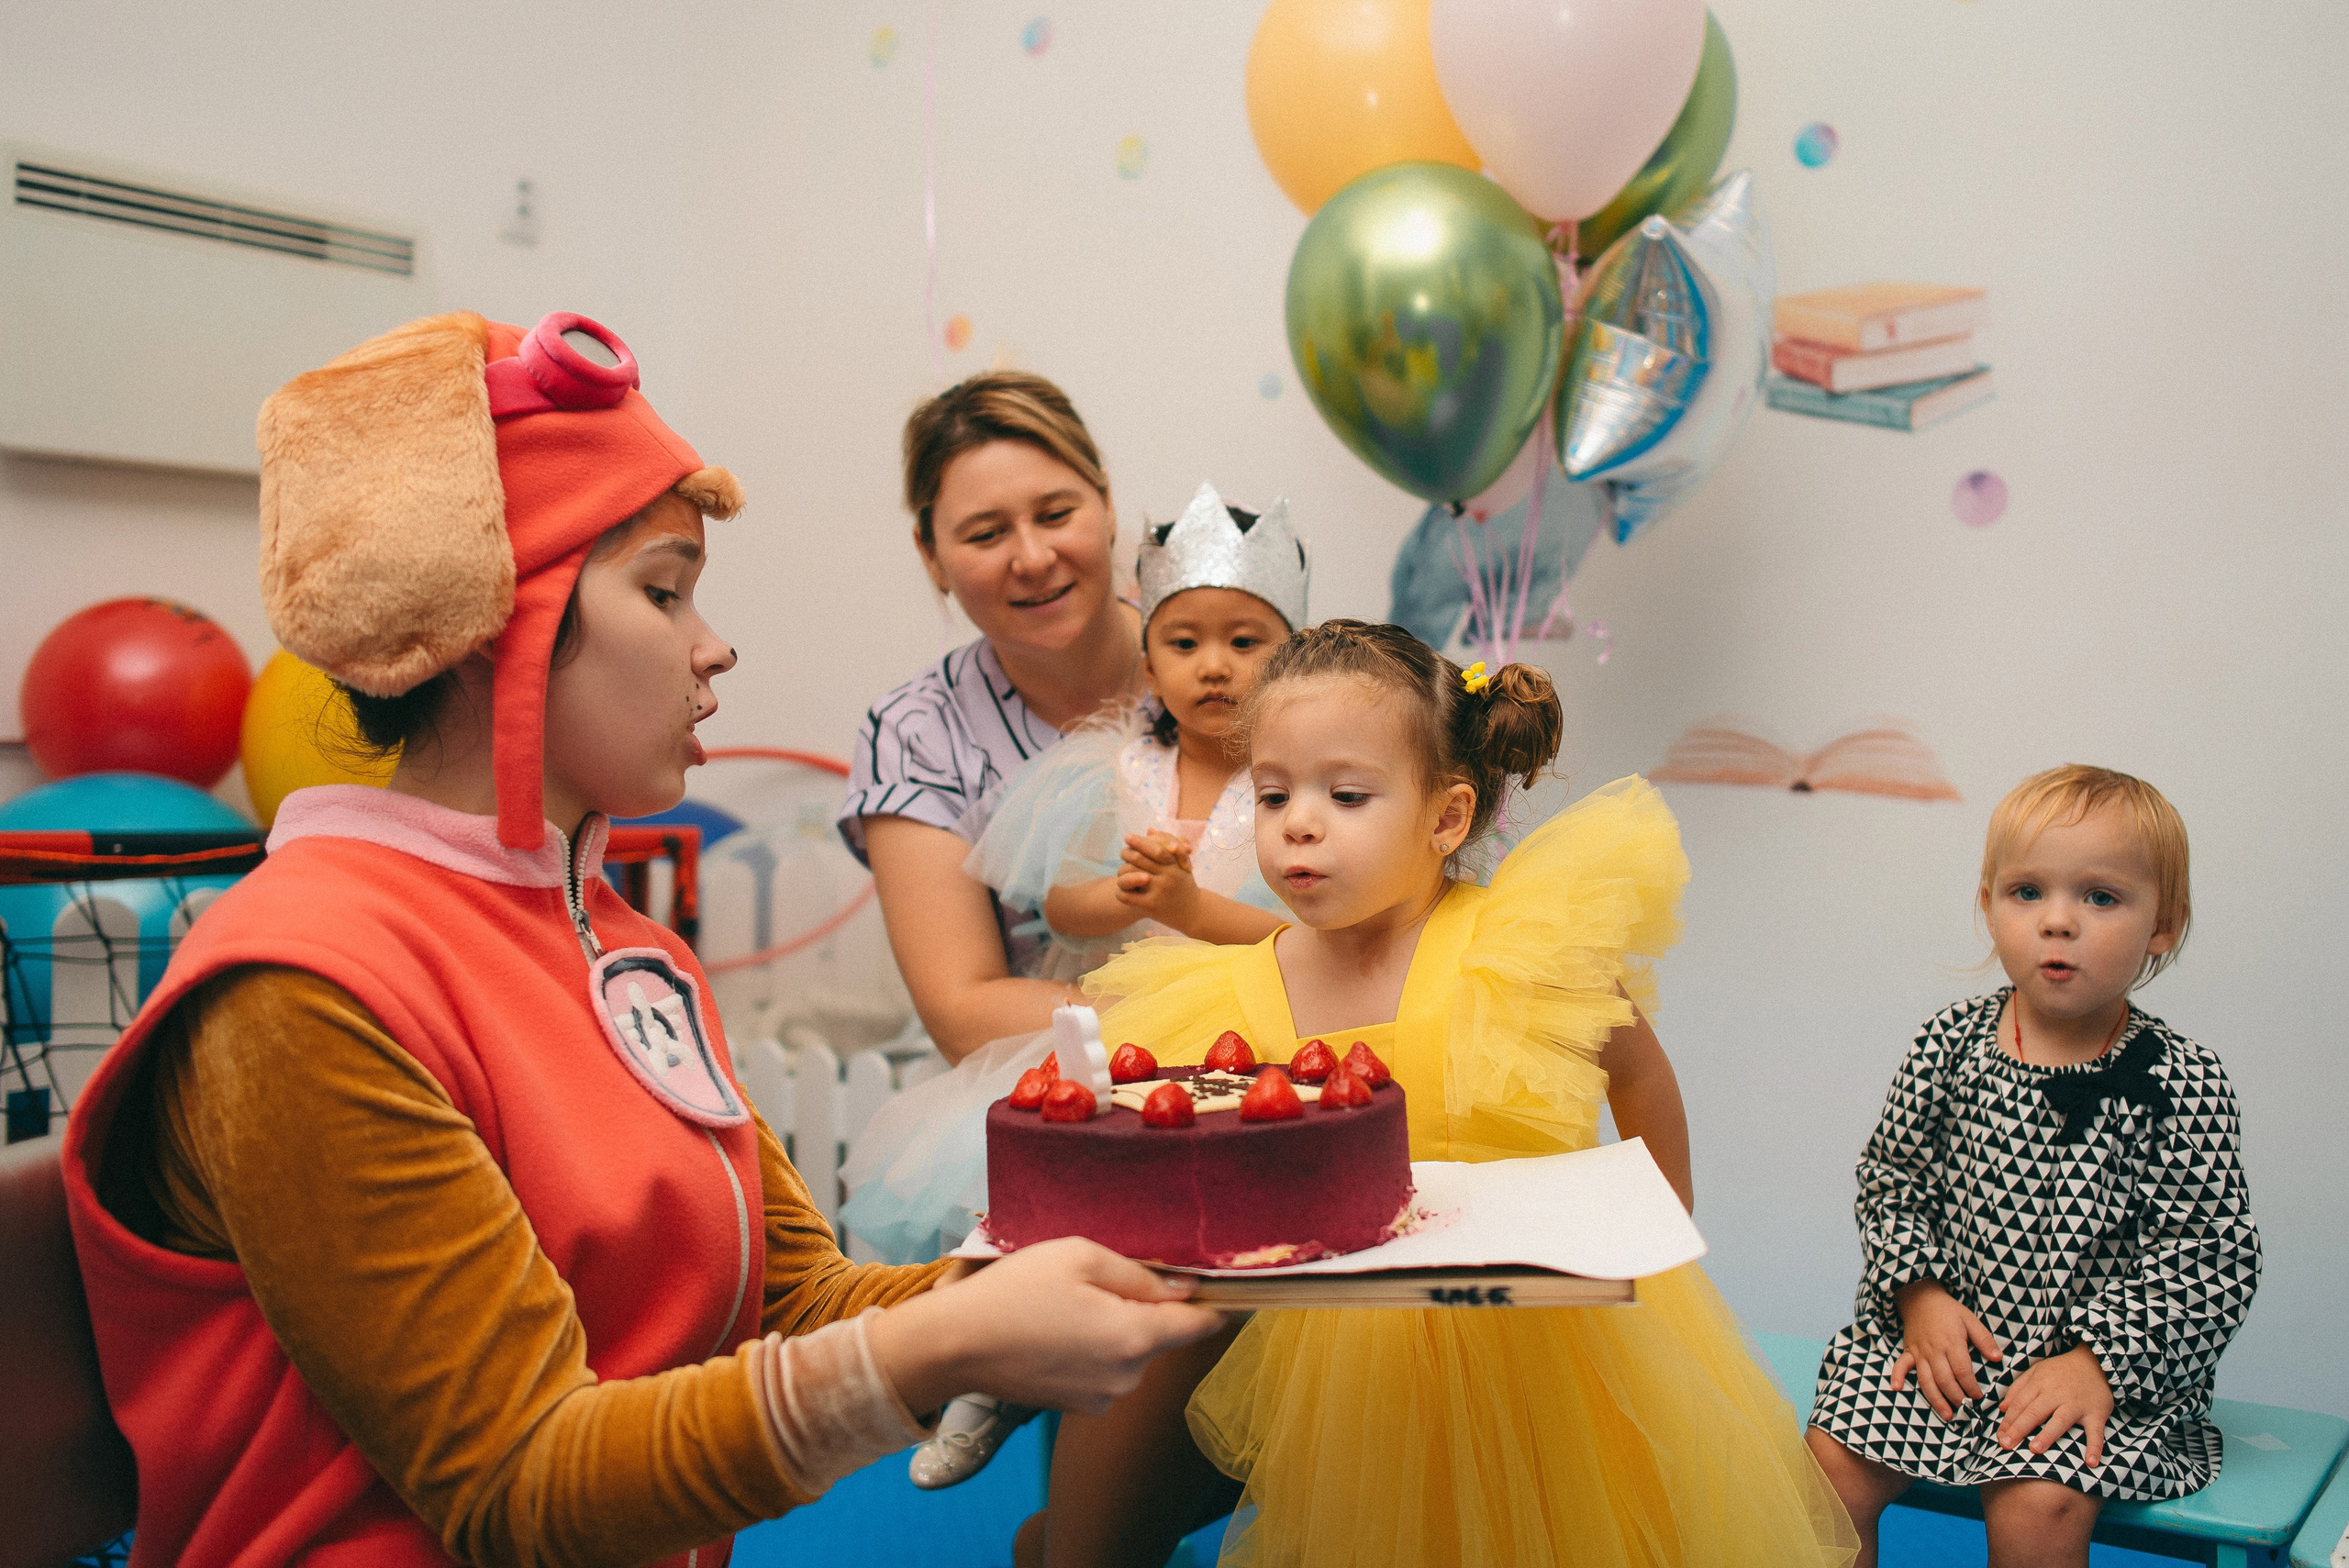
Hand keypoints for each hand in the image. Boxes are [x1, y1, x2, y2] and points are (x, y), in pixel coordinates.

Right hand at [867, 1237, 1223, 1416]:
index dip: (1217, 1304)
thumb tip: (1185, 1289)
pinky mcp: (1079, 1407)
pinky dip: (1094, 1350)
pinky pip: (1106, 1371)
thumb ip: (1141, 1275)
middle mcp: (1127, 1378)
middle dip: (1145, 1309)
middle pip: (1160, 1337)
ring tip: (1069, 1305)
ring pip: (1131, 1354)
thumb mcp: (1080, 1257)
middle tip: (1099, 1280)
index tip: (1228, 1288)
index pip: (1199, 1325)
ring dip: (1117, 1330)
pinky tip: (1058, 1331)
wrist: (956, 1345)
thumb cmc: (1016, 1291)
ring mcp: (1102, 1398)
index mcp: (1134, 1338)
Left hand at [1115, 831, 1199, 925]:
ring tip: (1122, 871)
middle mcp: (1167, 877)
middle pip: (1139, 859)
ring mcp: (1159, 892)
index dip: (1139, 842)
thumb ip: (1166, 846)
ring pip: (1129, 875)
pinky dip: (1121, 892)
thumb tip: (1149, 830)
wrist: (1193, 912)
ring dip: (1122, 871)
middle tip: (1122, 851)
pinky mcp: (1151, 906)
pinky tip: (1122, 889)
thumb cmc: (1184, 885)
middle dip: (1127, 853)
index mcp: (1174, 865)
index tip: (1128, 837)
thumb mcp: (1180, 865)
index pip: (1155, 849)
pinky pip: (1127, 896)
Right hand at [1890, 1279, 2003, 1420]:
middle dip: (1957, 1398)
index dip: (1971, 1387)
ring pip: (1926, 1380)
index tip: (1978, 1396)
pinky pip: (1901, 1365)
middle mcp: (1934, 1351)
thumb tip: (1998, 1359)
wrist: (1920, 1295)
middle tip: (1966, 1409)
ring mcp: (1919, 1352)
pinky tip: (1897, 1388)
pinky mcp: (1908, 1351)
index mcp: (1952, 1343)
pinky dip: (1897, 1376)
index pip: (1962, 1371)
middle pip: (1945, 1380)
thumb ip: (1984, 1339)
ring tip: (1947, 1415)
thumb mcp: (1970, 1319)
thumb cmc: (1948, 1309)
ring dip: (1936, 1399)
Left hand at [1996, 1345, 2113, 1466]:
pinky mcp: (2097, 1413)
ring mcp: (2077, 1404)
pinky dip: (2095, 1446)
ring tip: (2035, 1450)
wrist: (2096, 1363)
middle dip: (2018, 1429)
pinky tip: (2091, 1462)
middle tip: (2005, 1445)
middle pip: (2034, 1412)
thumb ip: (2018, 1388)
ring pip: (2060, 1420)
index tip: (1999, 1437)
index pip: (2019, 1404)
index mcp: (2040, 1383)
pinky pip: (2096, 1431)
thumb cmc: (2062, 1370)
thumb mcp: (2037, 1371)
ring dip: (2048, 1435)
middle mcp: (2057, 1393)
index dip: (2008, 1421)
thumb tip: (2002, 1408)